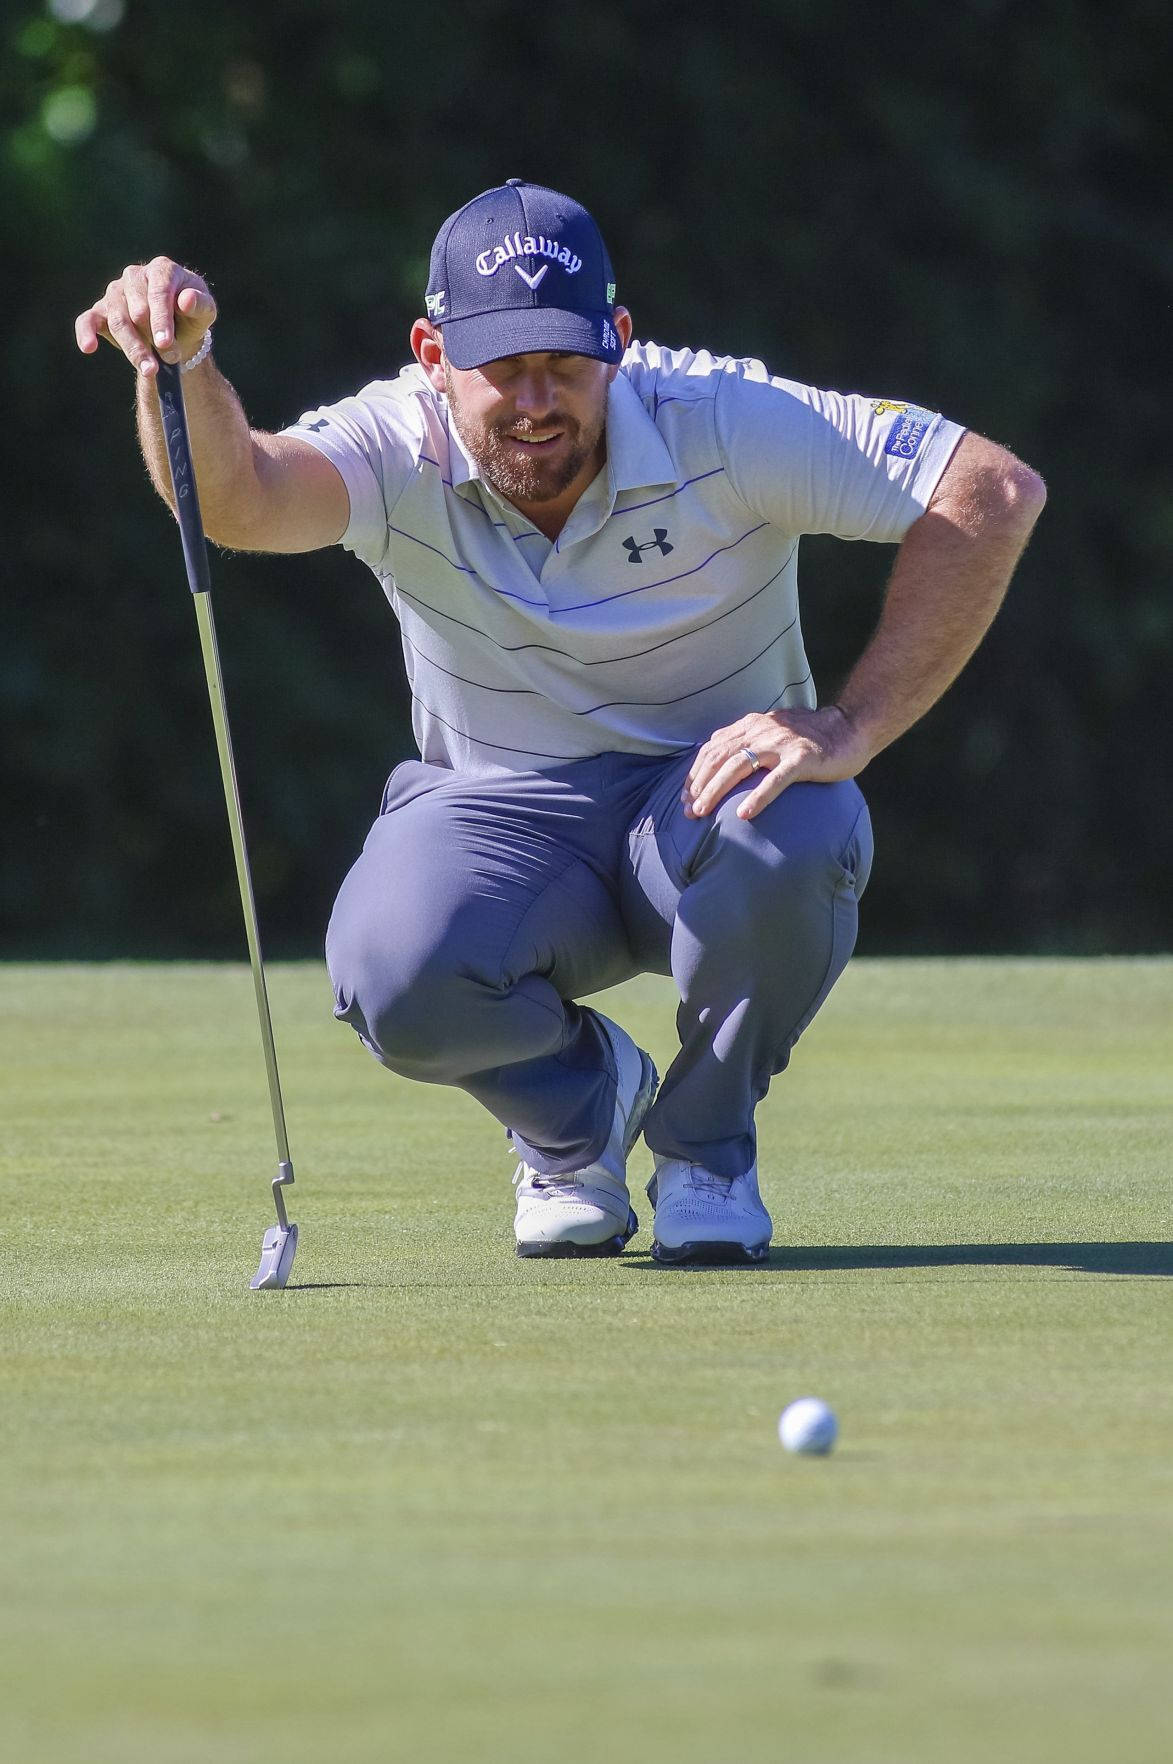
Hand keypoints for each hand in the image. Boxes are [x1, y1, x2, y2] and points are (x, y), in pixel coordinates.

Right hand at [75, 257, 216, 378]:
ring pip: (118, 321)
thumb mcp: (205, 312)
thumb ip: (200, 305)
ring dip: (133, 348)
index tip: (165, 343)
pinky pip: (88, 320)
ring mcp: (115, 292)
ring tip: (151, 370)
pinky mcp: (101, 311)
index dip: (161, 319)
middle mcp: (134, 277)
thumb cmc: (192, 316)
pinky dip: (85, 333)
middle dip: (151, 339)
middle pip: (137, 310)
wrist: (177, 330)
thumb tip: (186, 300)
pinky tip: (89, 347)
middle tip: (170, 360)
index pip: (158, 292)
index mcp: (161, 270)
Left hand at [681, 705, 872, 821]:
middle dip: (699, 786)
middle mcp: (762, 731)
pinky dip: (758, 797)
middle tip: (687, 811)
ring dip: (716, 791)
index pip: (713, 748)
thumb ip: (749, 742)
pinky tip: (743, 815)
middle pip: (720, 758)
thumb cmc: (810, 737)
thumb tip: (722, 763)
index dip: (695, 772)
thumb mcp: (772, 733)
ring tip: (702, 813)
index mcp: (752, 725)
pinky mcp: (803, 758)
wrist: (850, 727)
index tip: (685, 795)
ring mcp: (782, 744)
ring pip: (739, 766)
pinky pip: (776, 780)